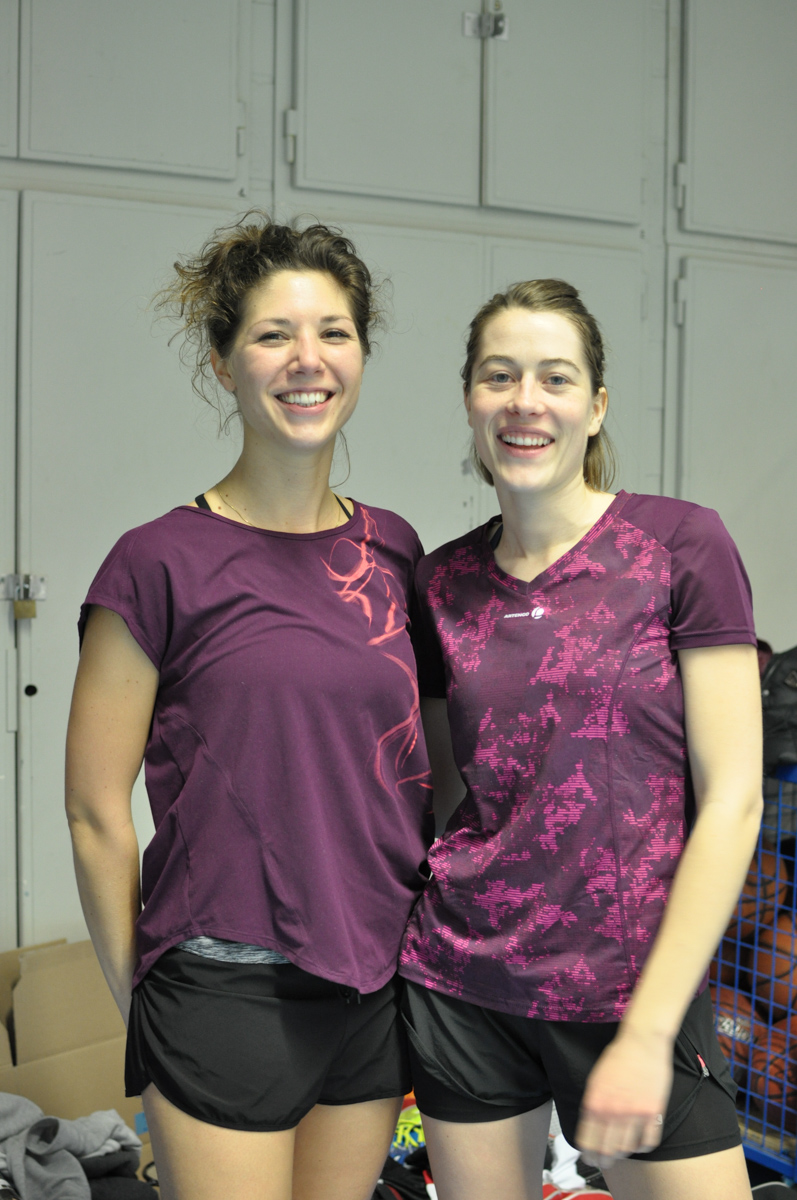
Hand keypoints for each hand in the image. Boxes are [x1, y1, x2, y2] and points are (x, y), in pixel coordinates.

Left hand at [575, 1026, 673, 1171]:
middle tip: (604, 1163)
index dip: (587, 1154)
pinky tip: (639, 1143)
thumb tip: (590, 1125)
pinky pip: (648, 1141)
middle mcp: (613, 1112)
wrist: (642, 1041)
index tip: (588, 1158)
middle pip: (606, 1150)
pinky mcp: (653, 1112)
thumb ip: (592, 1104)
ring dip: (622, 1154)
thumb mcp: (595, 1079)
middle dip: (603, 1160)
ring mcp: (634, 1113)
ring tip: (621, 1153)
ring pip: (626, 1149)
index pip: (587, 1140)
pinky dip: (643, 1147)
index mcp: (594, 1103)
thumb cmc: (618, 1056)